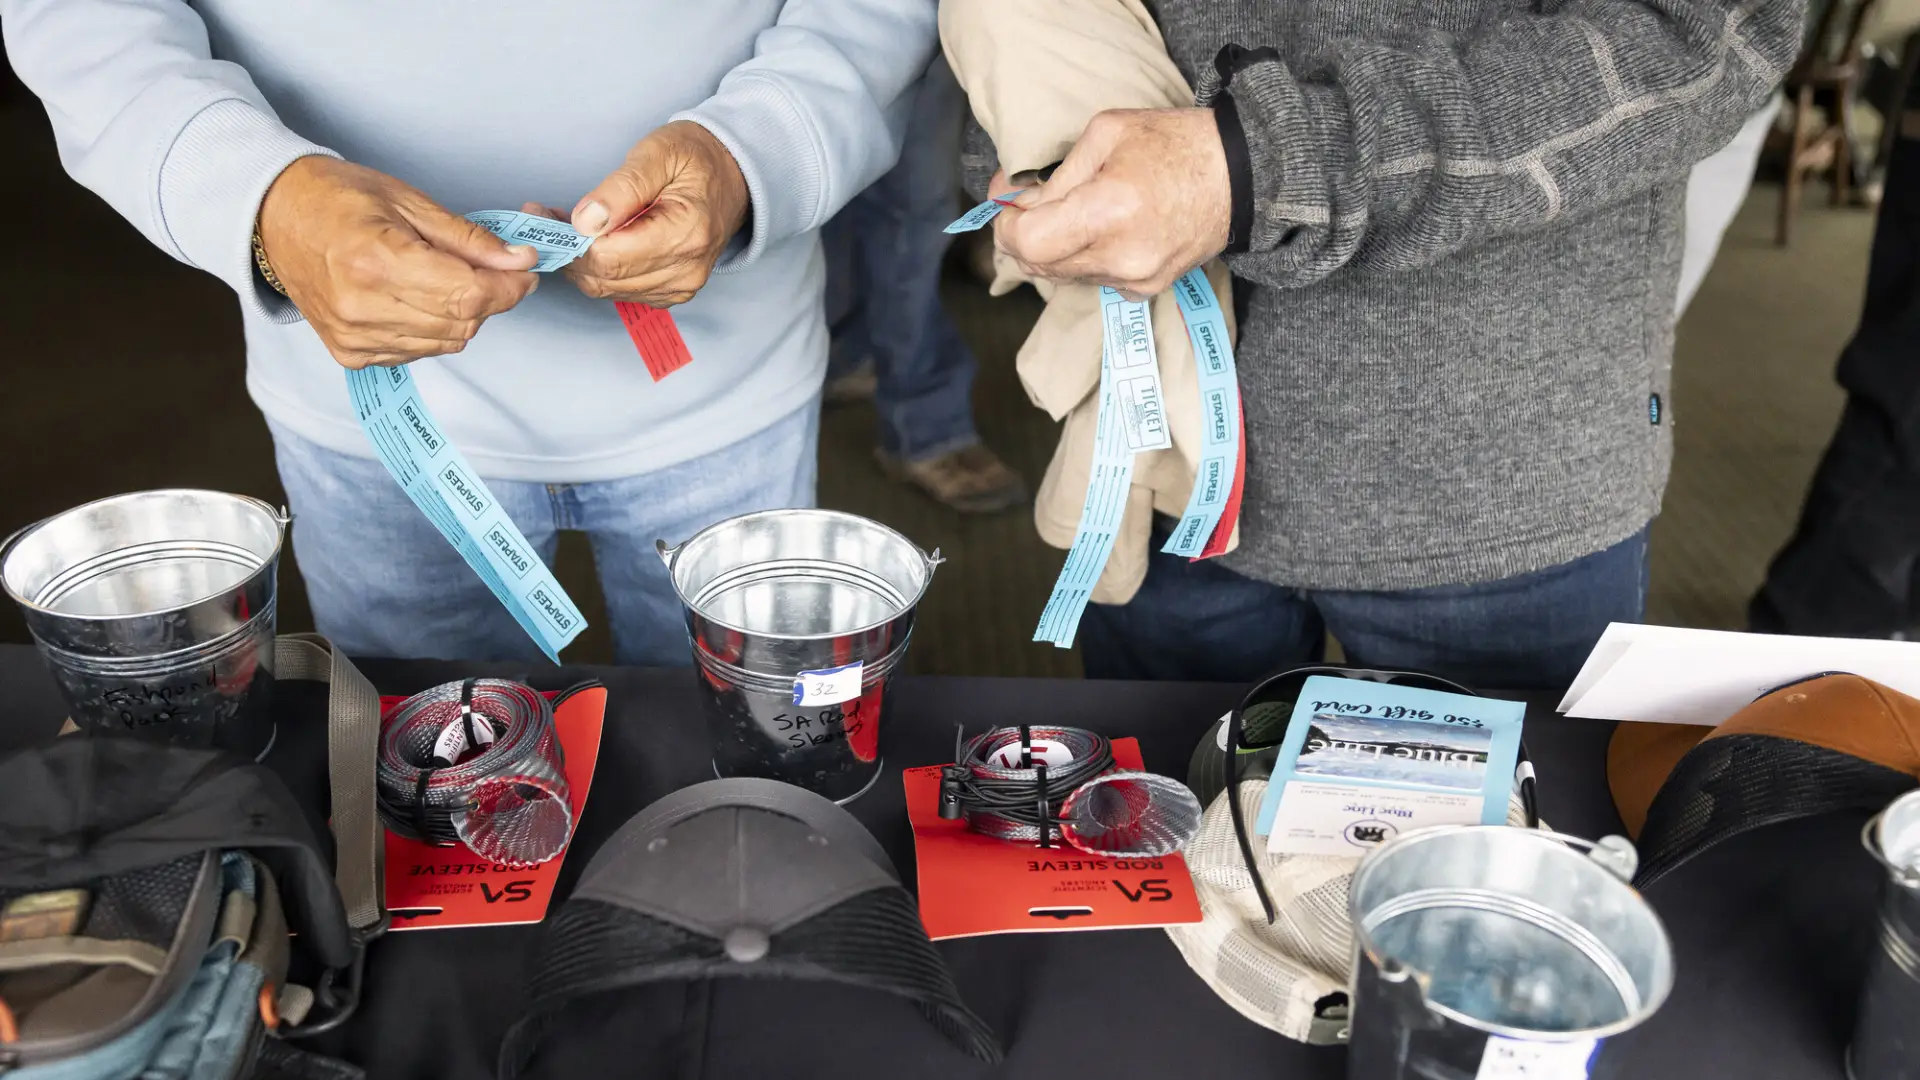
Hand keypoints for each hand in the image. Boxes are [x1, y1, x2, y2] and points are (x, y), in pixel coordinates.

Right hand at [256, 157, 538, 368]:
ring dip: (464, 314)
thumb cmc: (336, 198)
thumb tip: (518, 260)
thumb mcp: (408, 201)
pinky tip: (420, 298)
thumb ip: (468, 239)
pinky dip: (434, 329)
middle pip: (463, 322)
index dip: (509, 287)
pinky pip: (418, 351)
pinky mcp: (350, 354)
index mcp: (376, 261)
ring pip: (446, 342)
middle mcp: (362, 307)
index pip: (469, 295)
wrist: (272, 217)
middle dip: (492, 297)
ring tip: (448, 277)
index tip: (524, 269)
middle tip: (494, 268)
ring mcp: (354, 337)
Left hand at [561, 120, 748, 305]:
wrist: (733, 175)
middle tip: (549, 218)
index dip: (571, 240)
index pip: (610, 257)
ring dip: (581, 262)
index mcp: (685, 234)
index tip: (548, 216)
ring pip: (608, 289)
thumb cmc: (697, 158)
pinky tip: (596, 243)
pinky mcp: (673, 292)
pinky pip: (622, 292)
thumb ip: (620, 188)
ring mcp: (681, 286)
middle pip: (605, 278)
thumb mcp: (657, 154)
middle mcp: (686, 269)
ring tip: (571, 227)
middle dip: (570, 252)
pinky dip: (601, 271)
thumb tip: (585, 222)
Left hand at [993, 108, 1229, 297]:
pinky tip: (1100, 230)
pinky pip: (1093, 280)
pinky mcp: (1147, 289)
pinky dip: (1083, 259)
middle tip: (1023, 205)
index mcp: (1108, 212)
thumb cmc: (1174, 143)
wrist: (1240, 175)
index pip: (1030, 244)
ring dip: (1052, 248)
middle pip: (1041, 266)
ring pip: (1063, 276)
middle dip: (1022, 237)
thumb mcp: (1106, 133)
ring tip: (1066, 212)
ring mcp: (1136, 279)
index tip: (1005, 203)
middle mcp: (1121, 257)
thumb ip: (1055, 175)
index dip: (1007, 226)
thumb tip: (1015, 200)